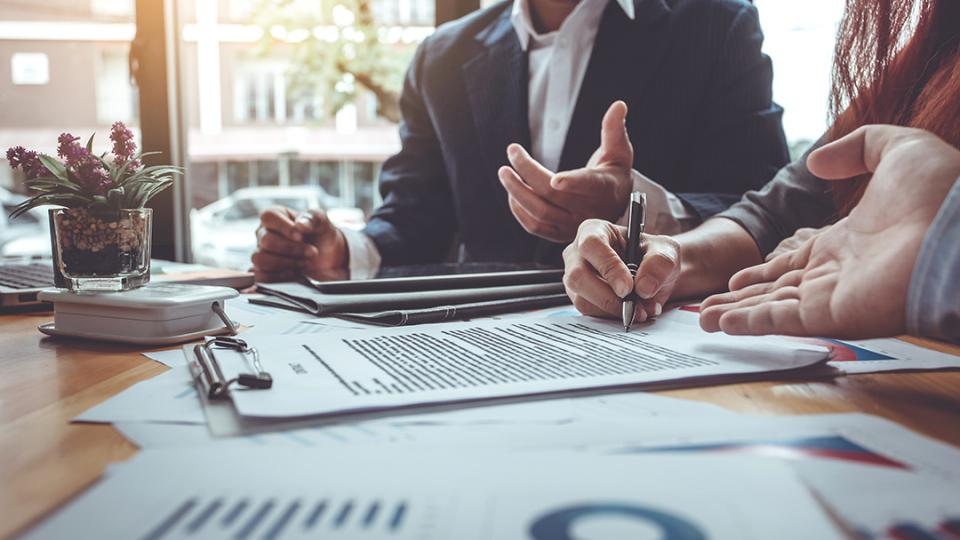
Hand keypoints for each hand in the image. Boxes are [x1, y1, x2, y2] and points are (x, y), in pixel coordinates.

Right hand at [251, 207, 347, 281]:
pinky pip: (261, 276)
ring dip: (286, 263)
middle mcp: (264, 233)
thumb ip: (313, 219)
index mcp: (276, 215)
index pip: (268, 216)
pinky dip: (280, 277)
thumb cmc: (321, 235)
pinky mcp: (263, 271)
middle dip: (292, 249)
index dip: (284, 227)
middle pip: (266, 240)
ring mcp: (261, 252)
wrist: (328, 258)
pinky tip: (295, 273)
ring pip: (260, 259)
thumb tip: (300, 225)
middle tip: (311, 252)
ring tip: (303, 262)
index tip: (301, 236)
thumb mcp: (322, 222)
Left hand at [498, 101, 634, 242]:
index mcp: (604, 188)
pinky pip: (534, 226)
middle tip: (512, 152)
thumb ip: (614, 129)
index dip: (572, 182)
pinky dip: (519, 210)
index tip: (555, 179)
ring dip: (517, 192)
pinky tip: (512, 192)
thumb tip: (618, 105)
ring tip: (504, 172)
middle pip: (552, 194)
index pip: (588, 185)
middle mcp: (588, 210)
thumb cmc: (614, 174)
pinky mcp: (559, 234)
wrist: (613, 207)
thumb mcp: (619, 151)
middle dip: (528, 172)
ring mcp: (572, 225)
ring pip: (539, 212)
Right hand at [562, 218, 680, 320]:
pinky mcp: (580, 298)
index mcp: (594, 230)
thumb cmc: (653, 256)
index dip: (608, 267)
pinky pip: (589, 312)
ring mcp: (575, 277)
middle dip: (607, 296)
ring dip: (613, 310)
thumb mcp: (666, 251)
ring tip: (641, 309)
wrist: (653, 276)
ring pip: (582, 299)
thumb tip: (643, 287)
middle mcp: (578, 253)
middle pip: (578, 276)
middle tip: (633, 306)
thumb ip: (659, 263)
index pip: (591, 245)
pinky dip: (613, 316)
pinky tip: (631, 311)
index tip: (628, 288)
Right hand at [699, 125, 959, 337]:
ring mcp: (833, 297)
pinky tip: (723, 323)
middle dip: (740, 299)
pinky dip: (751, 323)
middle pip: (775, 290)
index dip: (763, 271)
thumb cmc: (942, 193)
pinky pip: (782, 320)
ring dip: (736, 313)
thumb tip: (816, 160)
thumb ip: (857, 148)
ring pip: (772, 308)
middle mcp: (836, 274)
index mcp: (847, 243)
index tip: (736, 278)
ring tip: (702, 319)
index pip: (793, 262)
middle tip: (706, 307)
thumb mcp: (899, 149)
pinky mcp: (833, 315)